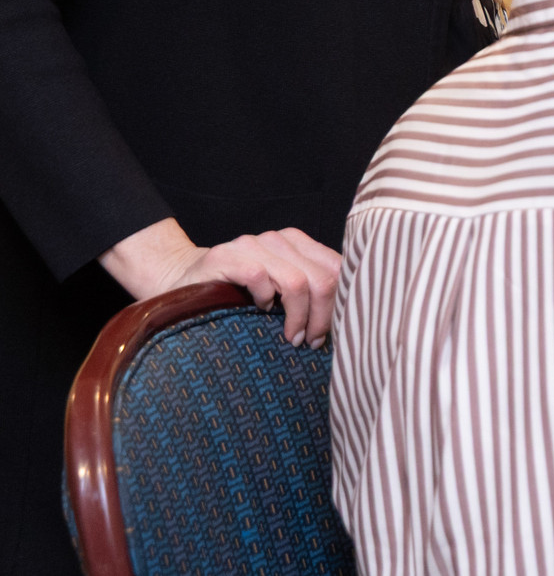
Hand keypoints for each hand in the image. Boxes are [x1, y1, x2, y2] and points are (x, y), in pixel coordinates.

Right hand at [99, 217, 342, 346]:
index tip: (329, 332)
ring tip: (292, 337)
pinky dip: (265, 300)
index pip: (337, 268)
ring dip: (298, 316)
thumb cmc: (235, 292)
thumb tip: (344, 319)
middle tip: (311, 341)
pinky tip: (260, 312)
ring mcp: (252, 245)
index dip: (340, 303)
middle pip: (323, 278)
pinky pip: (260, 278)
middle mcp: (278, 239)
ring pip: (297, 281)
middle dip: (322, 316)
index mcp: (298, 243)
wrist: (182, 280)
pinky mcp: (226, 257)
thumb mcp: (277, 288)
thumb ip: (306, 292)